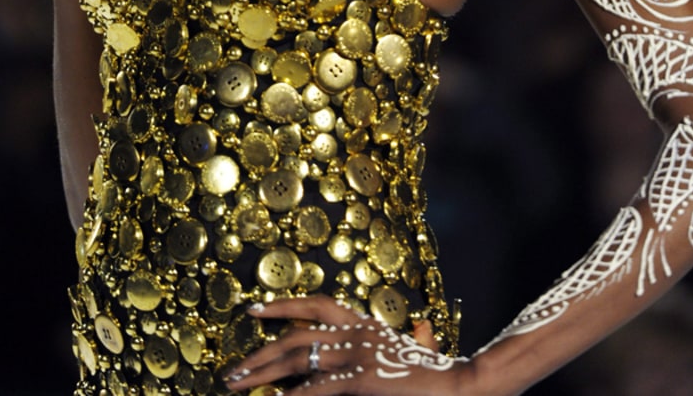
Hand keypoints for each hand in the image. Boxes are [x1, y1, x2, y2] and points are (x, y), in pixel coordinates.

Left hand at [223, 295, 472, 394]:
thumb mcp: (422, 346)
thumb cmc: (439, 371)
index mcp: (365, 323)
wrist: (459, 386)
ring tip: (239, 384)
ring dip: (264, 374)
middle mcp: (356, 333)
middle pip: (296, 337)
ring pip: (298, 361)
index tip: (254, 310)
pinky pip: (318, 388)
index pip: (315, 305)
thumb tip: (422, 328)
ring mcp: (357, 356)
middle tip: (233, 372)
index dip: (282, 305)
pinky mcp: (362, 381)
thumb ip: (417, 336)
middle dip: (259, 355)